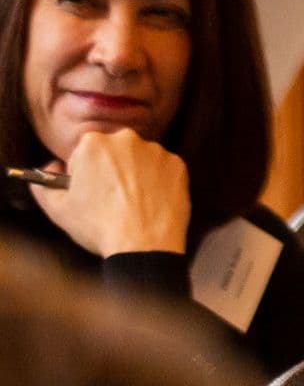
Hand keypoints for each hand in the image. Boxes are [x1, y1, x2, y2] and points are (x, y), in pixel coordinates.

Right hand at [35, 124, 191, 257]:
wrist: (144, 245)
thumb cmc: (98, 226)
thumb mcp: (57, 208)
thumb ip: (44, 183)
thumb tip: (50, 167)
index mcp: (93, 143)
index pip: (83, 153)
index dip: (84, 173)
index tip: (89, 190)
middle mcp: (127, 139)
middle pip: (113, 151)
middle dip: (110, 169)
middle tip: (110, 198)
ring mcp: (156, 151)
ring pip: (140, 159)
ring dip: (135, 174)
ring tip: (131, 203)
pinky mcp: (178, 165)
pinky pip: (163, 169)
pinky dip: (158, 181)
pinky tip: (151, 202)